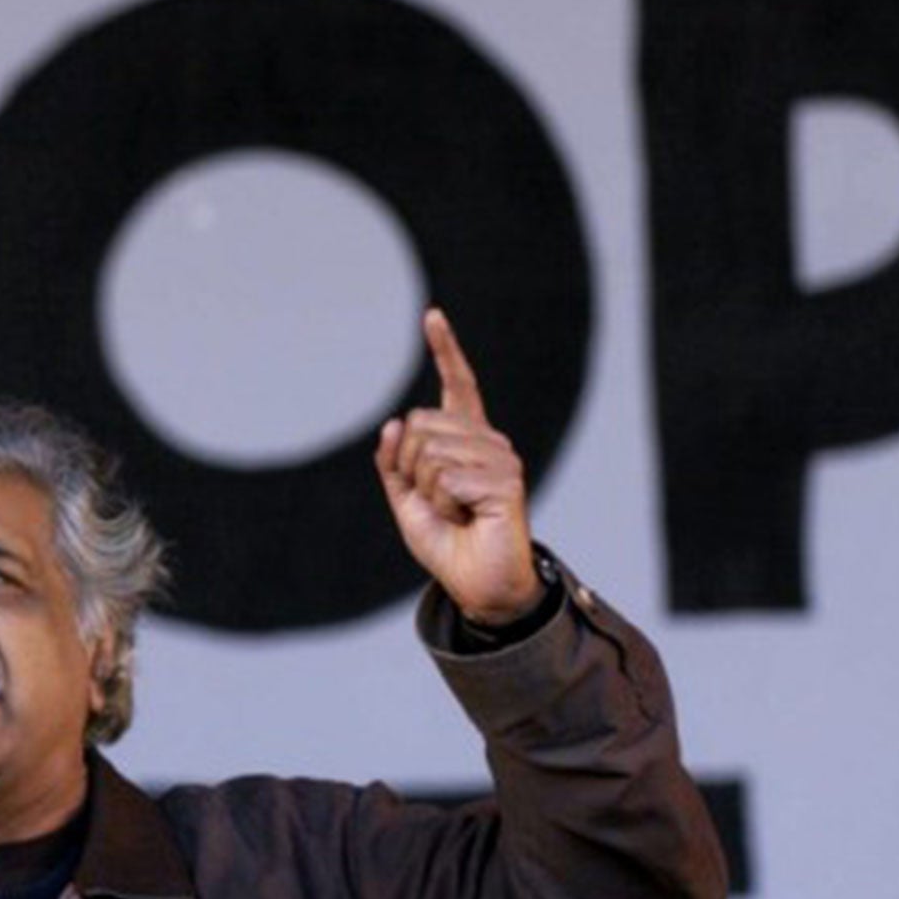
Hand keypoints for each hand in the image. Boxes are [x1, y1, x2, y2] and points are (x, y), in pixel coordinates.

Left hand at [374, 308, 543, 626]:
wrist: (475, 582)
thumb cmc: (446, 540)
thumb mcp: (406, 500)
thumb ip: (394, 464)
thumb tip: (392, 425)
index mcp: (466, 440)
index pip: (457, 386)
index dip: (445, 351)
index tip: (432, 317)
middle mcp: (488, 441)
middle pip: (420, 425)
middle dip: (410, 468)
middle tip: (437, 501)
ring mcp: (500, 458)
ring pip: (429, 453)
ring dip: (428, 492)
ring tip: (454, 512)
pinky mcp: (505, 481)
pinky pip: (446, 478)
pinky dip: (442, 505)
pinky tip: (466, 518)